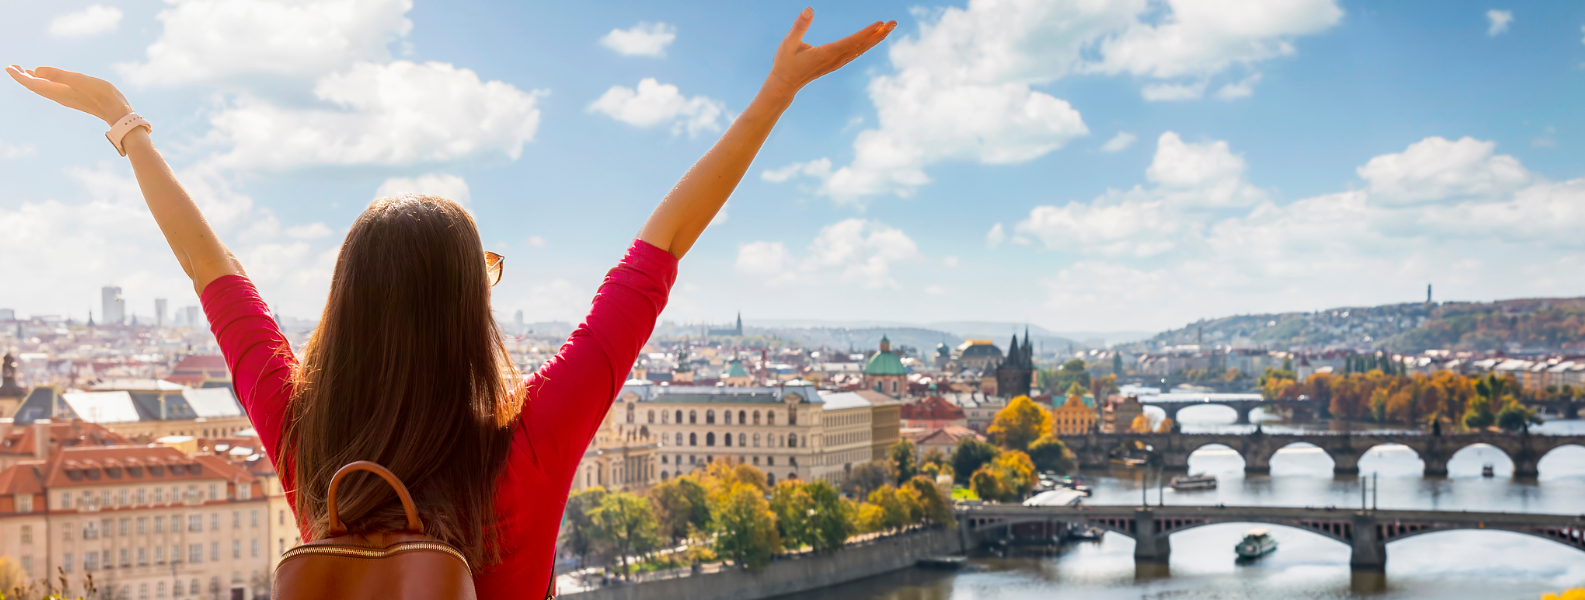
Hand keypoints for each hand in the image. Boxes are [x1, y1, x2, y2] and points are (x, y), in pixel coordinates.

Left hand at [7, 65, 133, 126]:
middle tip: (13, 67)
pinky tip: (49, 80)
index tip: (9, 67)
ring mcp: (67, 98)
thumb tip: (36, 70)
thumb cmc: (103, 95)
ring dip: (34, 80)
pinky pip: (53, 90)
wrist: (118, 113)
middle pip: (35, 86)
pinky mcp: (75, 98)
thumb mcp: (81, 81)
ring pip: (44, 89)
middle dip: (23, 77)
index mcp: (58, 91)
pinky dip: (46, 83)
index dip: (19, 76)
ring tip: (26, 71)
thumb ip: (59, 75)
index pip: (33, 83)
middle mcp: (59, 96)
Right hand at [765, 8, 895, 98]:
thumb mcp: (789, 42)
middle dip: (879, 34)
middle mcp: (835, 59)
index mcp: (826, 53)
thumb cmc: (785, 63)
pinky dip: (867, 44)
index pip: (851, 42)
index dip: (867, 33)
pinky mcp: (835, 63)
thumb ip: (799, 26)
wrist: (784, 84)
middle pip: (862, 46)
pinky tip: (874, 38)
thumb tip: (809, 9)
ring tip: (889, 27)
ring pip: (861, 49)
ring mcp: (837, 62)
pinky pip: (856, 52)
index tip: (880, 24)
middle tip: (894, 23)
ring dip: (876, 38)